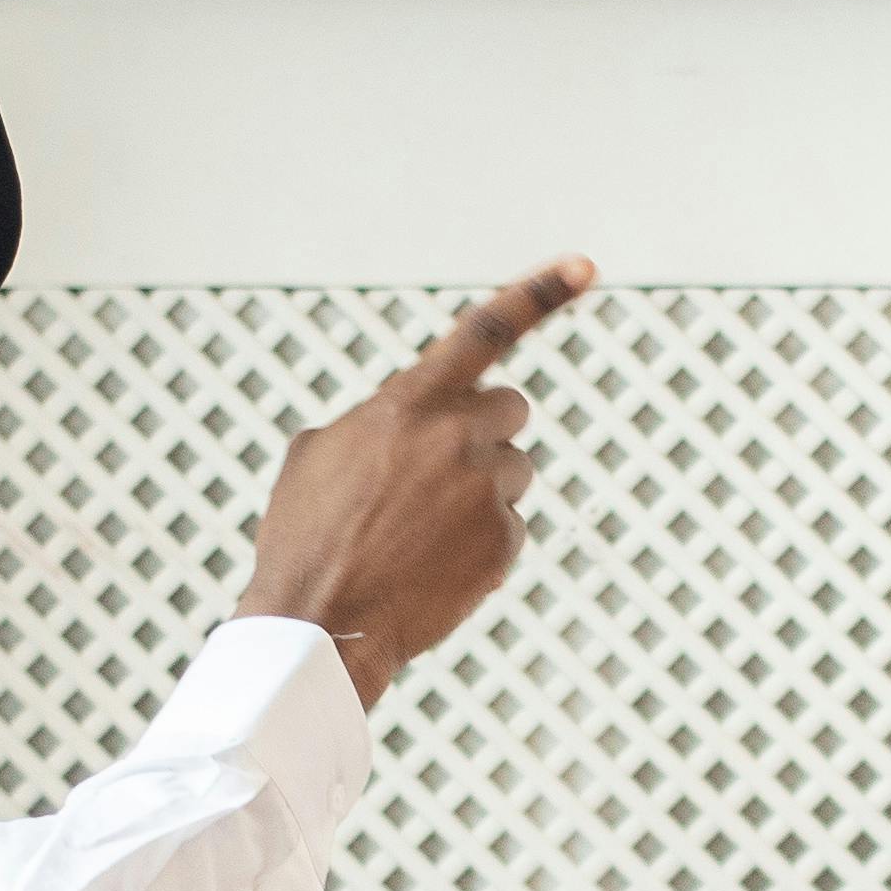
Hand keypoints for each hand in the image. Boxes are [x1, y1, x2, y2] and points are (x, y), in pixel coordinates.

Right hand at [238, 257, 588, 706]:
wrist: (320, 624)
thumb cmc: (305, 540)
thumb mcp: (315, 457)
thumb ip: (374, 421)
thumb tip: (401, 425)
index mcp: (408, 402)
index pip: (485, 330)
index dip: (539, 293)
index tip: (585, 266)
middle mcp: (457, 435)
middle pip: (511, 407)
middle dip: (486, 431)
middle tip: (444, 470)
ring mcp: (486, 488)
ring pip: (514, 470)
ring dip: (483, 491)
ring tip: (423, 531)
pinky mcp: (505, 539)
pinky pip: (511, 526)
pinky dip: (482, 544)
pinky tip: (433, 566)